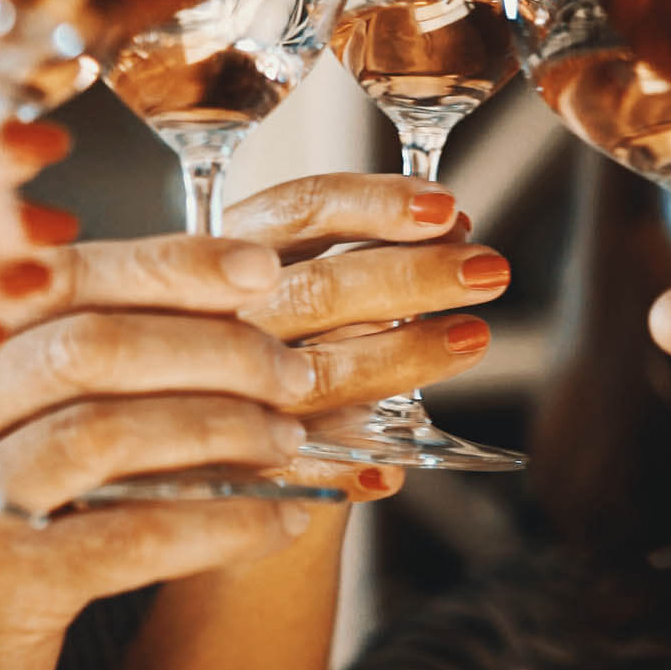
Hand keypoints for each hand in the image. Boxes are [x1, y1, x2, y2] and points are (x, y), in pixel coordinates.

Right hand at [0, 233, 317, 669]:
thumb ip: (46, 363)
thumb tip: (189, 292)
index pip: (57, 280)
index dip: (166, 264)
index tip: (258, 264)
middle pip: (88, 345)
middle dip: (211, 344)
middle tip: (289, 366)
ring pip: (107, 432)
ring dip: (220, 426)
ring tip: (287, 438)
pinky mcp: (5, 585)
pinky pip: (133, 536)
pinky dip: (218, 522)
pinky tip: (273, 522)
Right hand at [225, 172, 506, 493]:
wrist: (183, 450)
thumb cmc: (263, 346)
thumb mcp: (288, 282)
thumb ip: (360, 253)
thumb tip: (453, 226)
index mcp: (225, 253)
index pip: (300, 211)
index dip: (375, 203)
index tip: (445, 208)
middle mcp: (215, 316)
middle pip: (318, 288)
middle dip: (412, 277)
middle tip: (487, 271)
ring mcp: (220, 389)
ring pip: (317, 373)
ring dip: (403, 357)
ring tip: (470, 339)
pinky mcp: (230, 461)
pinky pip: (298, 465)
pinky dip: (350, 461)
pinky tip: (392, 465)